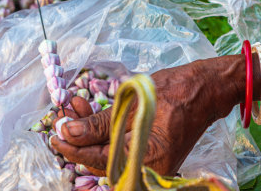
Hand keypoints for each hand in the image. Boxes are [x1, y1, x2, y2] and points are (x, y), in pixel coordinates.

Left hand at [51, 60, 241, 175]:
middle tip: (64, 115)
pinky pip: (121, 150)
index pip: (98, 158)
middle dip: (79, 137)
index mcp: (147, 158)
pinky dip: (105, 133)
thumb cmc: (175, 90)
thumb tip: (70, 132)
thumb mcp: (133, 101)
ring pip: (109, 154)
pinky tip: (93, 114)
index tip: (54, 133)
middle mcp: (149, 170)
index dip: (72, 147)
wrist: (206, 90)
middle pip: (101, 159)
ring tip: (78, 107)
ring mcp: (152, 166)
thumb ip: (99, 122)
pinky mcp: (151, 157)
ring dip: (90, 133)